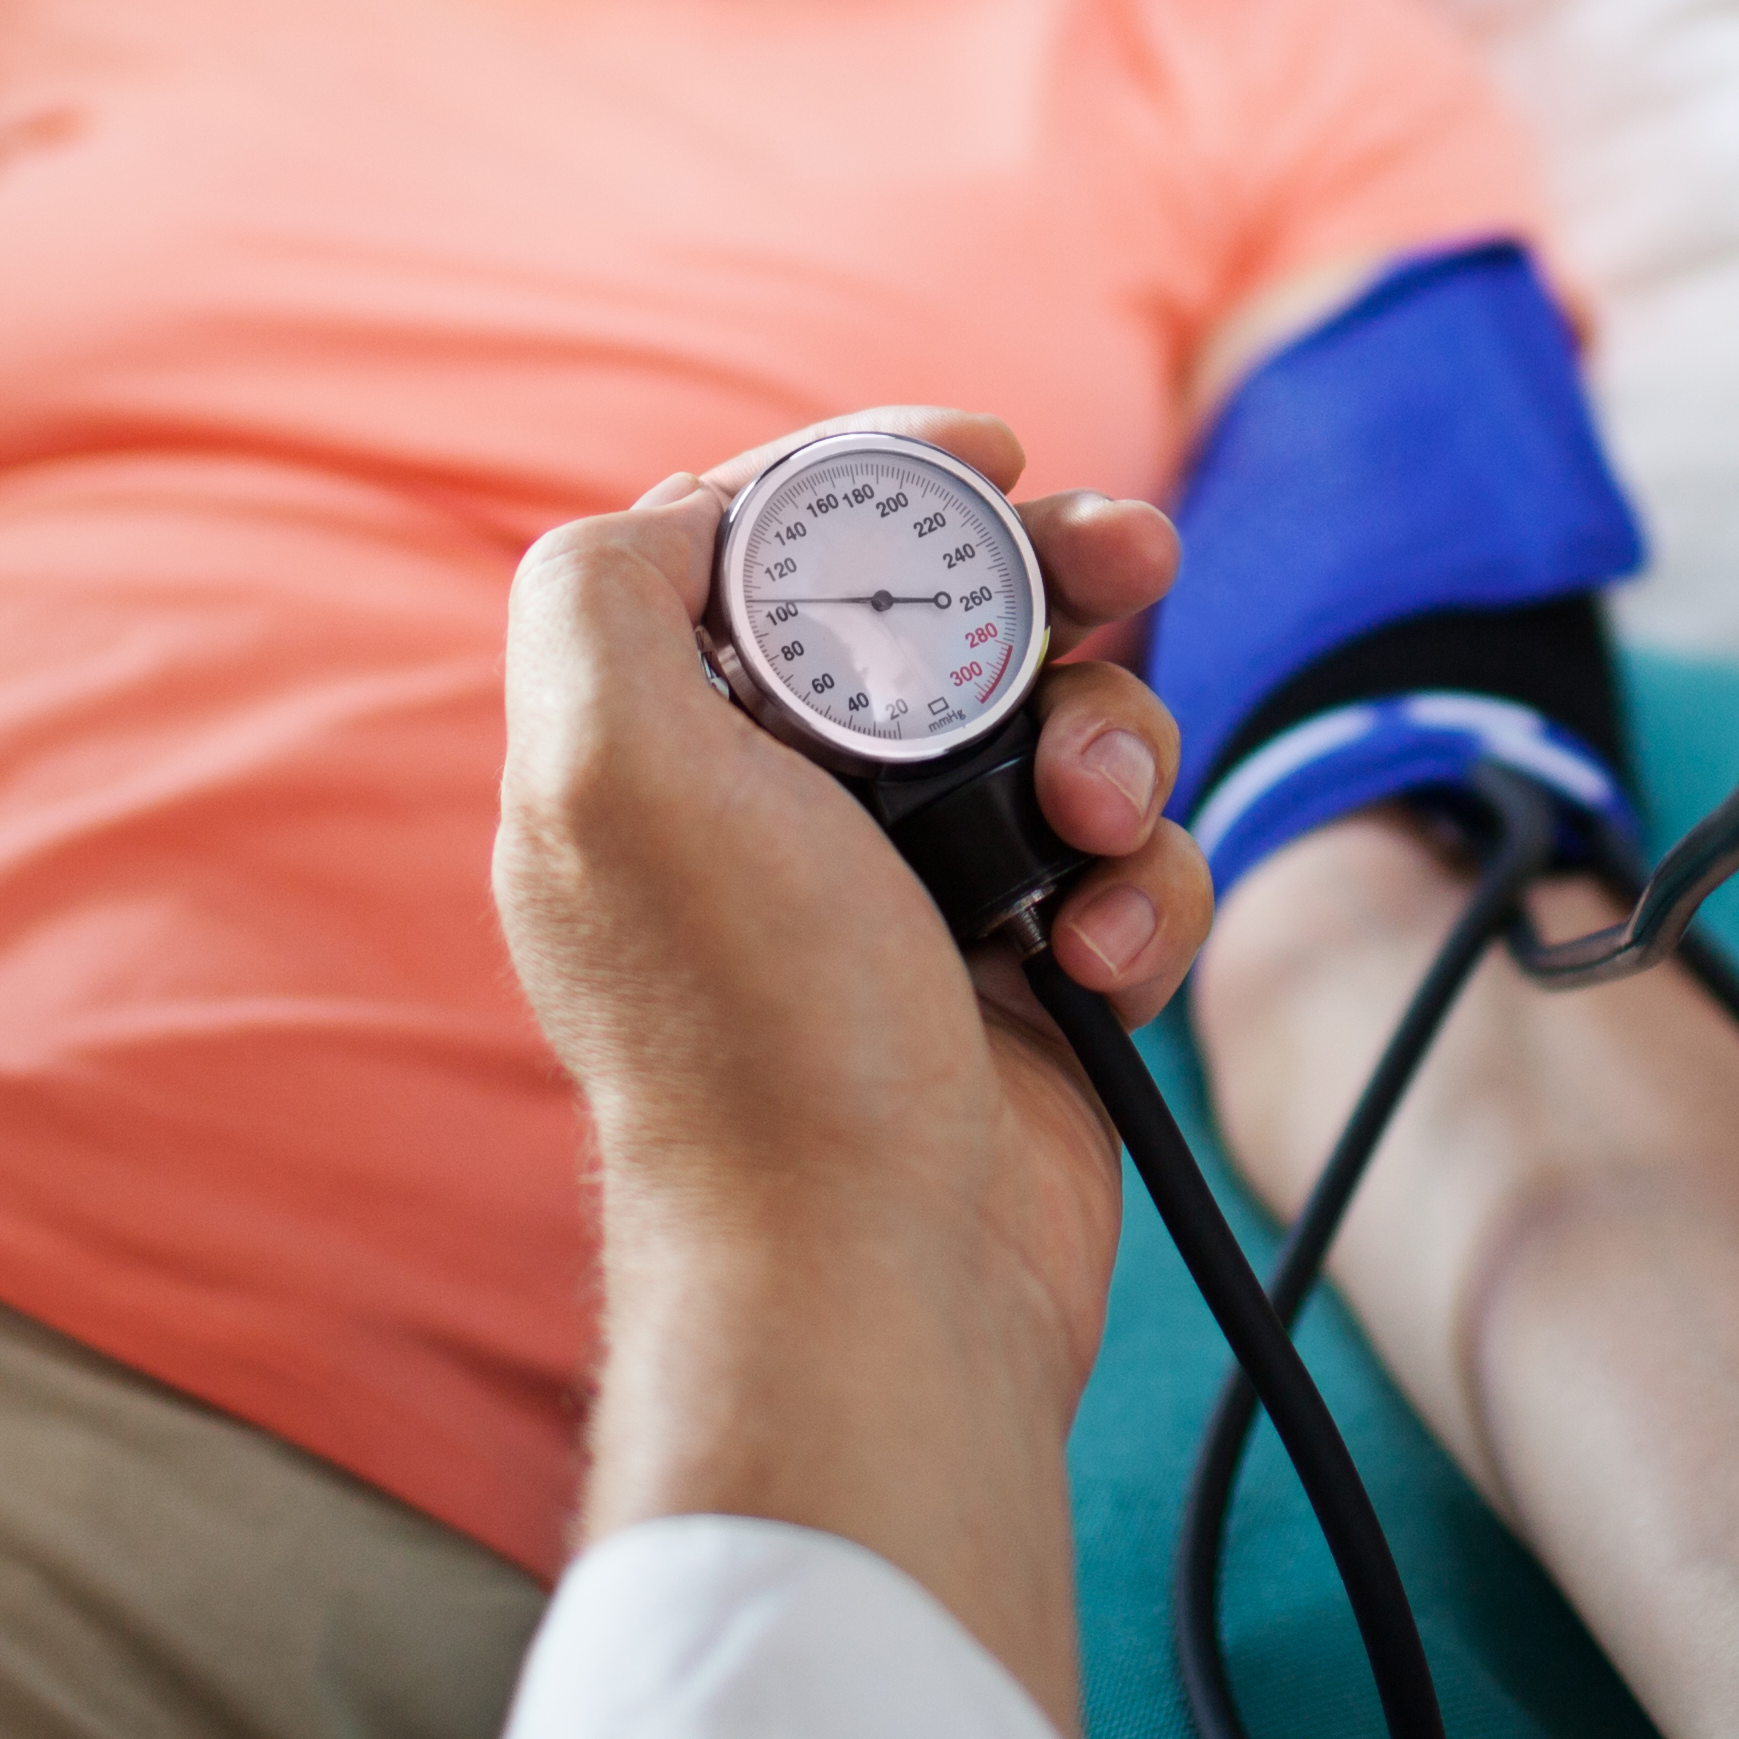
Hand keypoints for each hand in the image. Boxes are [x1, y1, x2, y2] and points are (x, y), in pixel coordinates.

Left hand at [496, 407, 1194, 1730]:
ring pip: (1064, 721)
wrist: (880, 1281)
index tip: (989, 457)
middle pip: (948, 610)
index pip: (775, 542)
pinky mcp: (1029, 969)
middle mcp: (785, 805)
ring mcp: (916, 889)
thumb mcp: (607, 770)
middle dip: (1052, 574)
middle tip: (1132, 557)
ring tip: (1091, 822)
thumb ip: (603, 590)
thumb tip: (693, 511)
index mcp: (666, 742)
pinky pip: (1126, 864)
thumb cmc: (753, 1031)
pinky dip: (1135, 887)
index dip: (884, 477)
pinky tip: (1095, 955)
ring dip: (1110, 740)